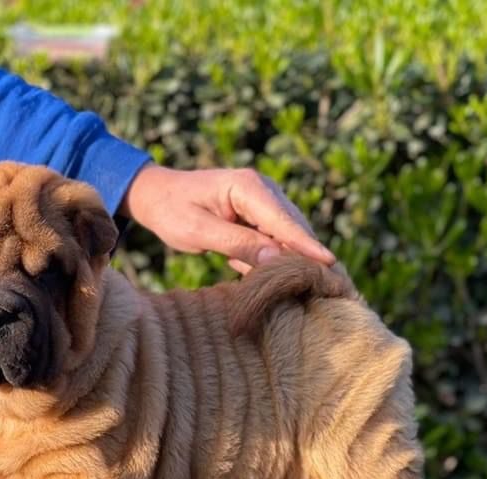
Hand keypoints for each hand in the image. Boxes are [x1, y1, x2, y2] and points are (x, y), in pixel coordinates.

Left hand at [120, 164, 333, 272]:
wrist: (157, 196)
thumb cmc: (171, 210)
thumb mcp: (197, 230)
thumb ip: (236, 243)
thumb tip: (274, 257)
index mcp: (247, 186)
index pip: (283, 221)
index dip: (305, 245)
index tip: (330, 263)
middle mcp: (262, 189)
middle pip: (292, 227)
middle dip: (306, 254)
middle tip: (327, 283)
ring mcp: (263, 200)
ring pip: (287, 235)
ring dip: (289, 258)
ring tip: (307, 284)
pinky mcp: (259, 214)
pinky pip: (274, 239)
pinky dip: (272, 257)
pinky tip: (264, 271)